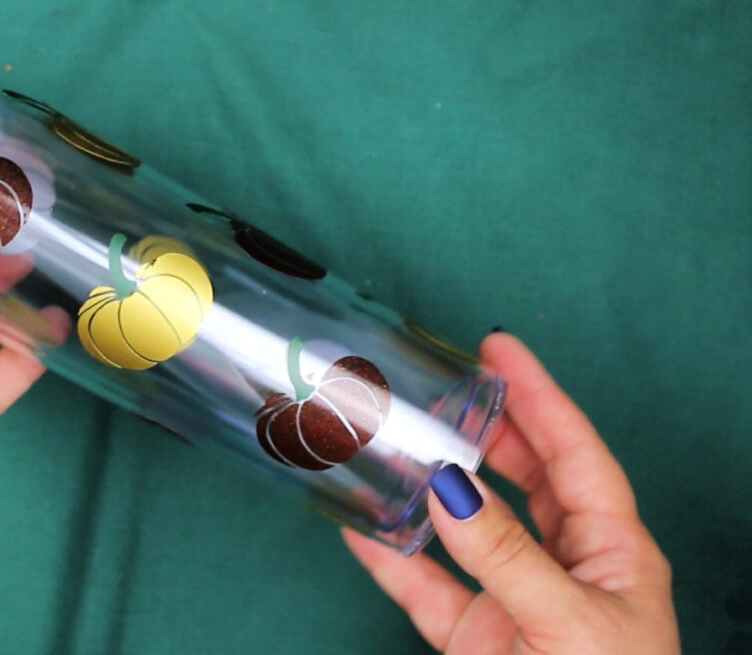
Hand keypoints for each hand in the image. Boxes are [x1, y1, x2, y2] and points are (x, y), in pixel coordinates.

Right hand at [343, 332, 678, 653]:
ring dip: (431, 487)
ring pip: (467, 526)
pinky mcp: (476, 640)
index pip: (574, 453)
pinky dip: (391, 558)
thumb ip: (505, 555)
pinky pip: (425, 586)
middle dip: (486, 429)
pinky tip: (360, 526)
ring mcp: (517, 602)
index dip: (539, 396)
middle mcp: (565, 566)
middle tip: (443, 388)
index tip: (499, 348)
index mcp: (613, 551)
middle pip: (524, 477)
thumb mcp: (569, 623)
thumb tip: (449, 487)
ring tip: (396, 441)